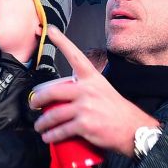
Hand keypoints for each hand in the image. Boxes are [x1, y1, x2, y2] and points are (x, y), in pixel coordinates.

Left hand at [30, 26, 158, 156]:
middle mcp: (88, 90)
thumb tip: (66, 96)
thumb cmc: (118, 112)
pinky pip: (61, 130)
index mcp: (93, 79)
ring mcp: (86, 107)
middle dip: (38, 99)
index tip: (50, 29)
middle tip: (33, 104)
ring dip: (42, 123)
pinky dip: (52, 135)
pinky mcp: (85, 124)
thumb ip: (85, 89)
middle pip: (53, 91)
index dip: (62, 41)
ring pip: (54, 114)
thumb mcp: (103, 91)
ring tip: (40, 127)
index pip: (76, 56)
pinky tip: (48, 137)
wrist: (134, 129)